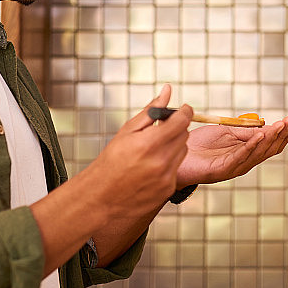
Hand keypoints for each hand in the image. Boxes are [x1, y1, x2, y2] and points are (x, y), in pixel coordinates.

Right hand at [84, 84, 192, 220]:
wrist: (101, 197)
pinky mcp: (168, 189)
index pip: (181, 121)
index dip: (186, 111)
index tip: (184, 108)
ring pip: (183, 151)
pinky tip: (150, 167)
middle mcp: (161, 161)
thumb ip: (151, 110)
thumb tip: (167, 90)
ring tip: (151, 151)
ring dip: (173, 146)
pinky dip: (168, 163)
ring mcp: (166, 177)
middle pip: (184, 135)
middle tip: (161, 130)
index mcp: (150, 143)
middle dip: (176, 129)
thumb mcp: (127, 131)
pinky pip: (177, 168)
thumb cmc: (112, 161)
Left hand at [177, 116, 287, 186]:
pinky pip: (240, 156)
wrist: (175, 155)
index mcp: (245, 152)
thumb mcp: (225, 132)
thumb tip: (267, 127)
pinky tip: (261, 136)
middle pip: (269, 149)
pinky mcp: (222, 169)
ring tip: (281, 125)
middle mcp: (243, 161)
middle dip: (282, 134)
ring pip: (258, 153)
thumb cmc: (198, 145)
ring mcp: (234, 166)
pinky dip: (252, 145)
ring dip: (271, 138)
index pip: (270, 143)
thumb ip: (245, 131)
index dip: (283, 132)